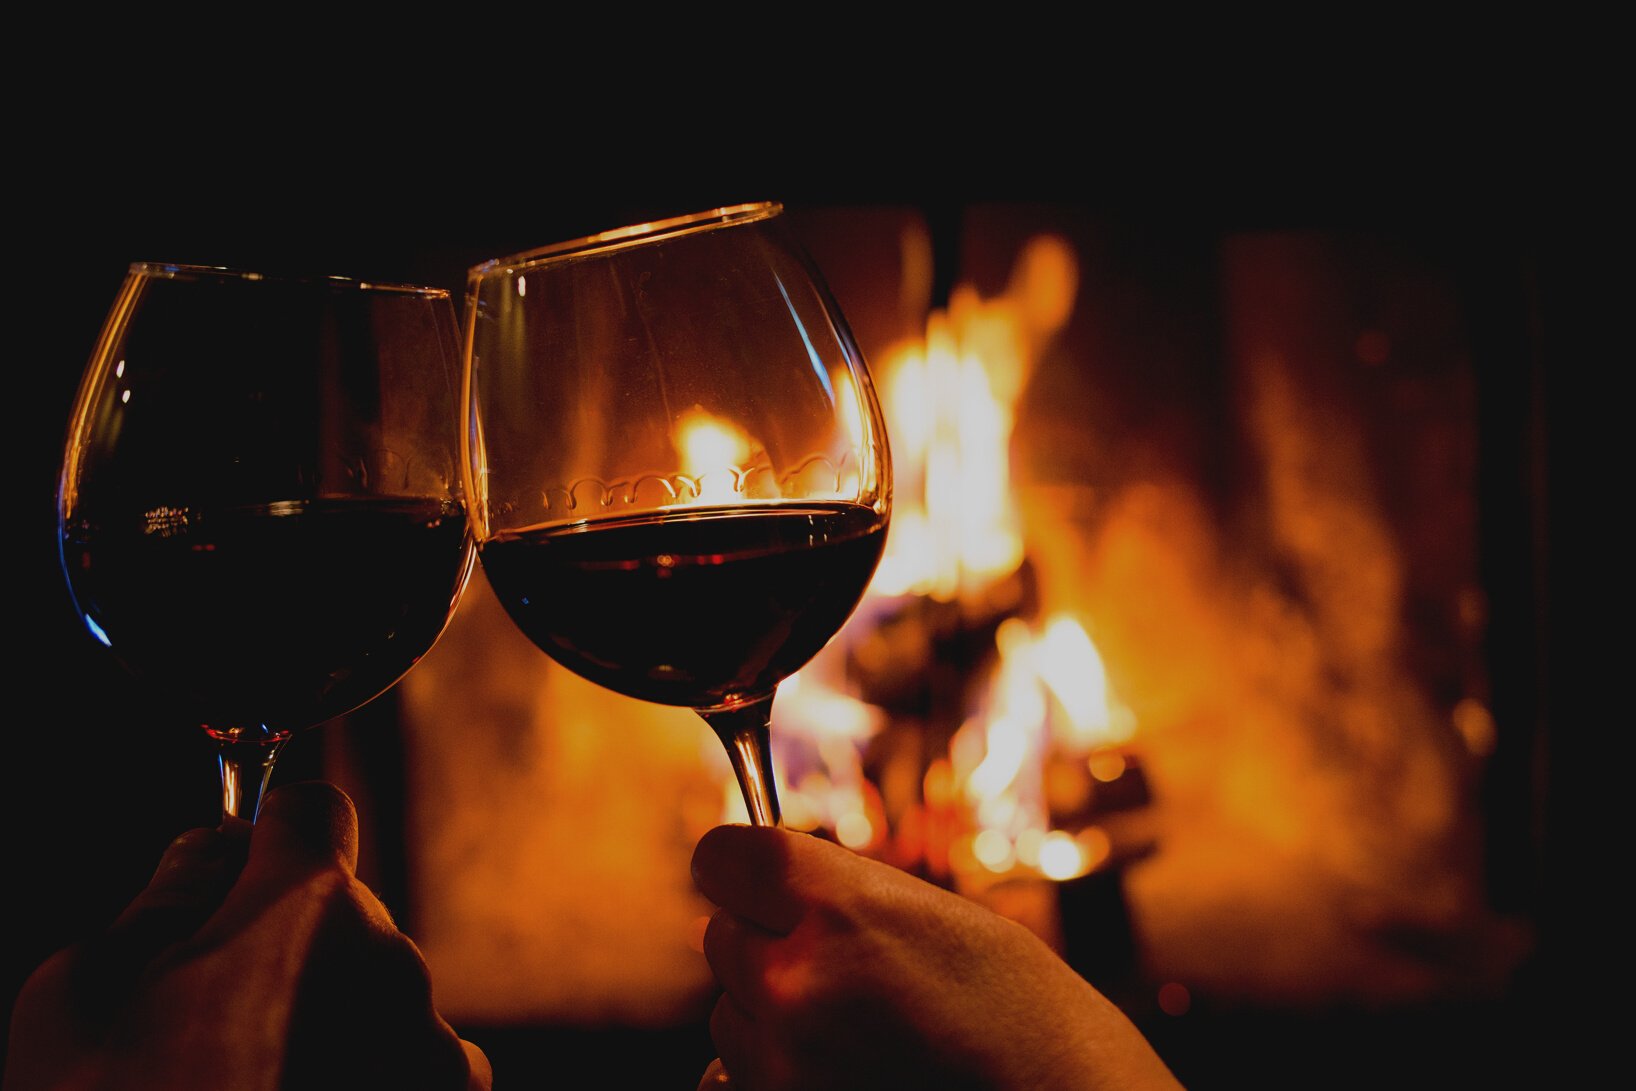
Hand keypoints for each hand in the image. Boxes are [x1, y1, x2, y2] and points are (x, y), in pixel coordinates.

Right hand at [4, 782, 490, 1090]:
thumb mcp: (81, 999)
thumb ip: (163, 899)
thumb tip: (212, 851)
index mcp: (305, 909)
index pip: (310, 814)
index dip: (266, 838)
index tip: (236, 872)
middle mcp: (394, 963)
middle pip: (344, 915)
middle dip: (289, 947)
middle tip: (207, 1024)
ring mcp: (433, 1046)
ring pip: (380, 993)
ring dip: (333, 1018)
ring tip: (250, 1086)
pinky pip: (416, 1062)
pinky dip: (370, 1077)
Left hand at [692, 825, 1182, 1090]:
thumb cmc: (1009, 1005)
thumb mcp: (925, 912)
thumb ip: (832, 893)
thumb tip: (753, 889)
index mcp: (834, 904)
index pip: (719, 858)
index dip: (742, 871)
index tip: (766, 888)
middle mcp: (793, 978)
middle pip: (722, 938)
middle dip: (767, 947)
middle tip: (843, 971)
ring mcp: (782, 1059)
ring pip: (729, 1015)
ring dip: (771, 1016)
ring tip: (860, 1032)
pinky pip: (729, 1079)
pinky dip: (766, 1074)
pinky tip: (835, 1070)